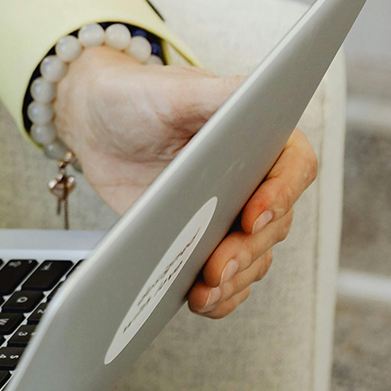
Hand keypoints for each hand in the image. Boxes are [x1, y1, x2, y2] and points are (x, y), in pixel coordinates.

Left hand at [52, 46, 319, 318]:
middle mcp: (255, 178)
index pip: (294, 166)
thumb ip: (216, 93)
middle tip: (219, 266)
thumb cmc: (137, 95)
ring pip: (255, 257)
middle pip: (276, 223)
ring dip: (237, 279)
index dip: (282, 194)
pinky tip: (201, 301)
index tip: (253, 215)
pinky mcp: (205, 240)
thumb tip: (260, 91)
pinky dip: (221, 295)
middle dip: (249, 249)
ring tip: (205, 292)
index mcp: (261, 134)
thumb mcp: (173, 89)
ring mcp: (231, 213)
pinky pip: (229, 277)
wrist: (97, 123)